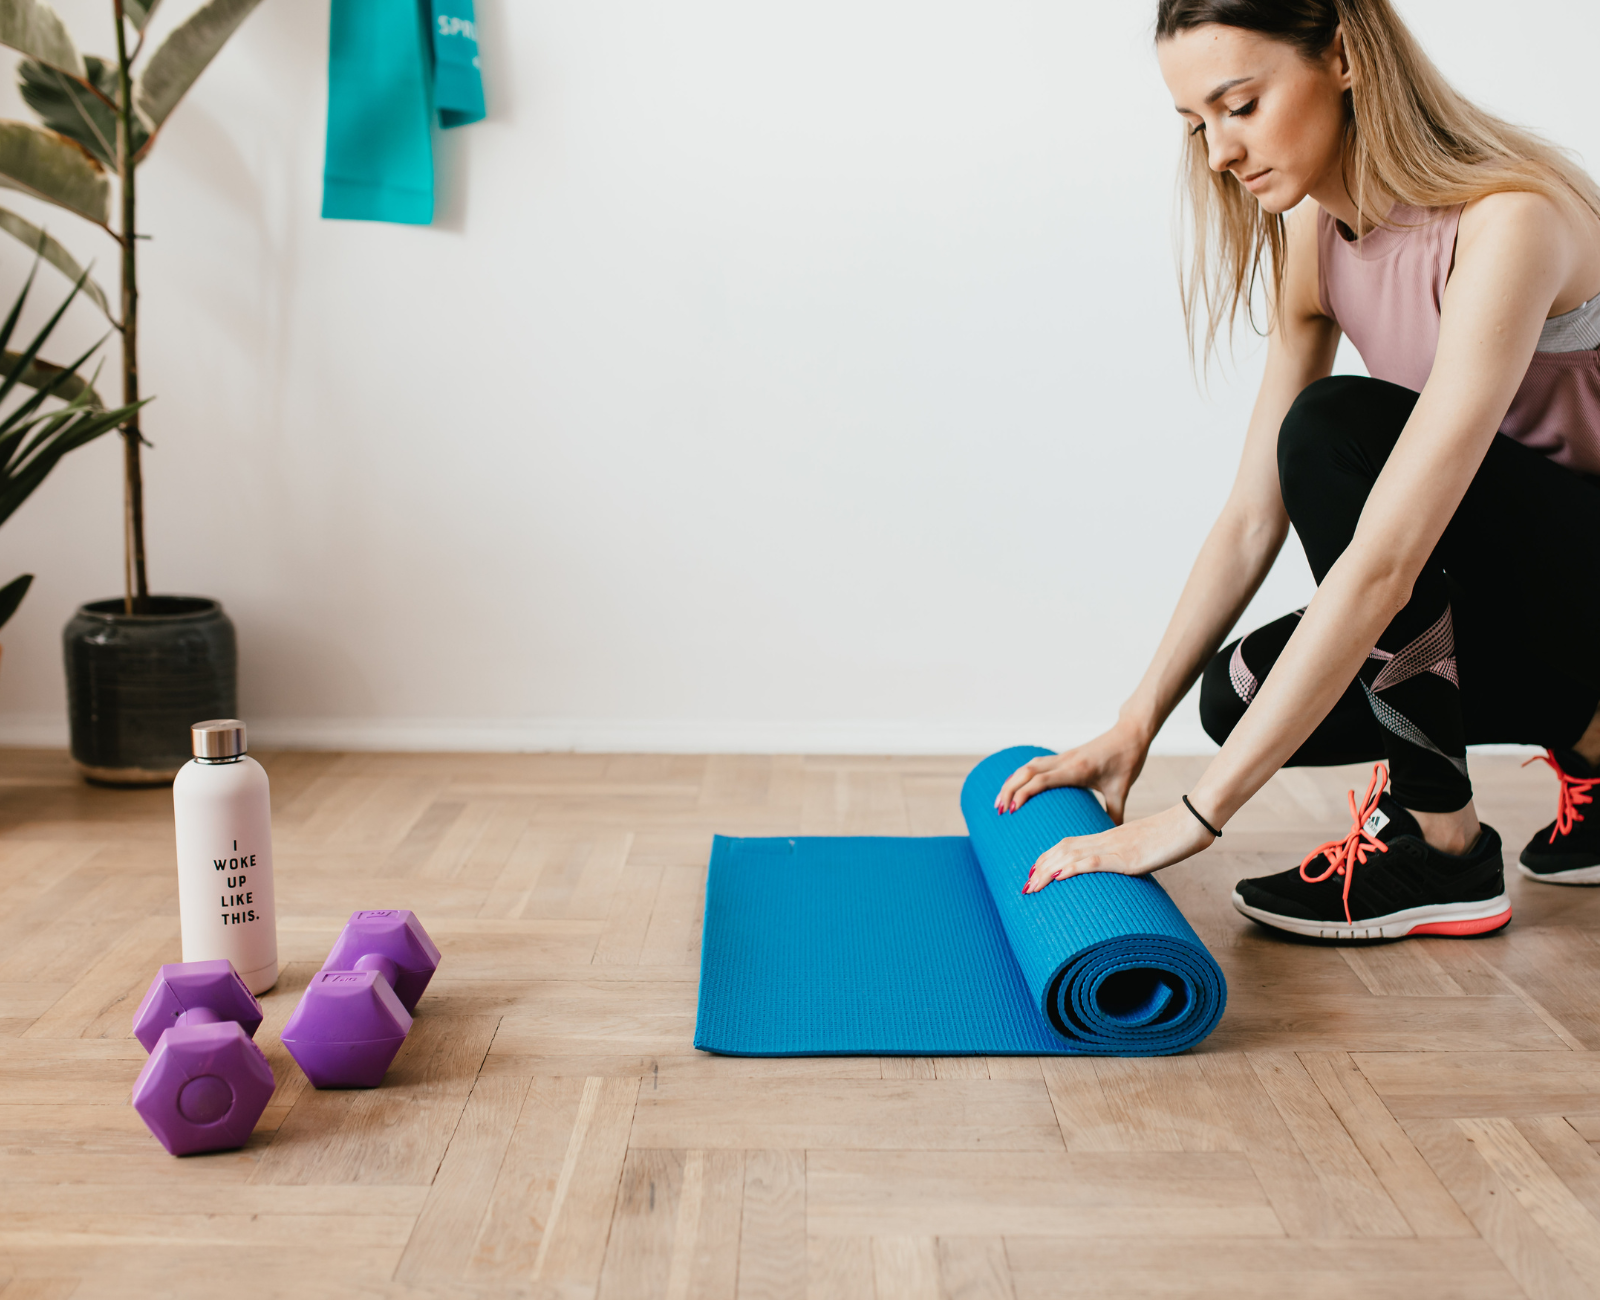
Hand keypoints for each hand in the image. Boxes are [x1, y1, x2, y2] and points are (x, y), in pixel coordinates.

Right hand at [995, 721, 1149, 823]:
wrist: (1130, 734)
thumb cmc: (1127, 761)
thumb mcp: (1121, 791)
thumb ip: (1114, 815)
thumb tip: (1110, 838)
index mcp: (1078, 769)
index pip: (1042, 780)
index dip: (1024, 793)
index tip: (1012, 810)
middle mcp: (1066, 760)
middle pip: (1027, 771)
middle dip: (1009, 789)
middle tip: (998, 810)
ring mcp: (1063, 756)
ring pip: (1028, 765)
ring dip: (1012, 781)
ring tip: (1000, 801)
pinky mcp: (1064, 755)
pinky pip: (1036, 763)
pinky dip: (1022, 774)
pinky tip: (1015, 785)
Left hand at [1022, 803, 1214, 892]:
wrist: (1190, 822)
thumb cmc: (1172, 836)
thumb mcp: (1145, 850)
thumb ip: (1130, 859)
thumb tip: (1124, 872)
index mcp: (1108, 837)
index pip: (1069, 844)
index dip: (1049, 858)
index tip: (1035, 872)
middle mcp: (1105, 840)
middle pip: (1063, 849)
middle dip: (1041, 867)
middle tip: (1025, 886)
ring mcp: (1114, 847)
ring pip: (1071, 855)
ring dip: (1048, 871)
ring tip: (1031, 886)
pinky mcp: (1126, 857)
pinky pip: (1093, 861)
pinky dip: (1072, 868)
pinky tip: (1057, 876)